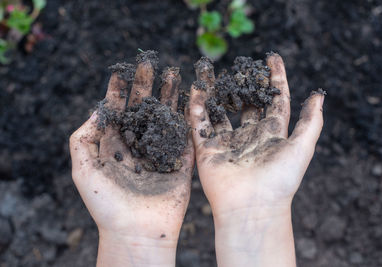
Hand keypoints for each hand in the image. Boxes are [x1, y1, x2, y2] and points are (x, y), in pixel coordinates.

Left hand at [70, 58, 193, 266]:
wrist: (136, 233)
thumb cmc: (105, 205)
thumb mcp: (83, 169)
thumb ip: (83, 138)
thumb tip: (99, 111)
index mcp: (114, 147)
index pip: (117, 112)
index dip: (118, 91)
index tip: (121, 70)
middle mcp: (137, 146)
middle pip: (142, 110)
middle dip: (145, 86)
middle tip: (150, 64)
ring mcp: (160, 153)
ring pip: (165, 117)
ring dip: (169, 95)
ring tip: (173, 73)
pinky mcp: (180, 163)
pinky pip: (185, 135)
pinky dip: (188, 116)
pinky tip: (191, 97)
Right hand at [189, 54, 323, 266]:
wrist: (252, 208)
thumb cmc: (280, 180)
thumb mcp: (302, 147)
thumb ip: (311, 121)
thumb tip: (320, 94)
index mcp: (272, 134)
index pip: (275, 100)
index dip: (275, 79)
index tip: (272, 58)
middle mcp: (249, 136)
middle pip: (246, 103)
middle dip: (244, 83)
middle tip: (240, 64)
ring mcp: (227, 143)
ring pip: (220, 111)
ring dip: (216, 92)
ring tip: (210, 71)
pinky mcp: (208, 151)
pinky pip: (200, 125)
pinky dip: (196, 108)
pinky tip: (195, 89)